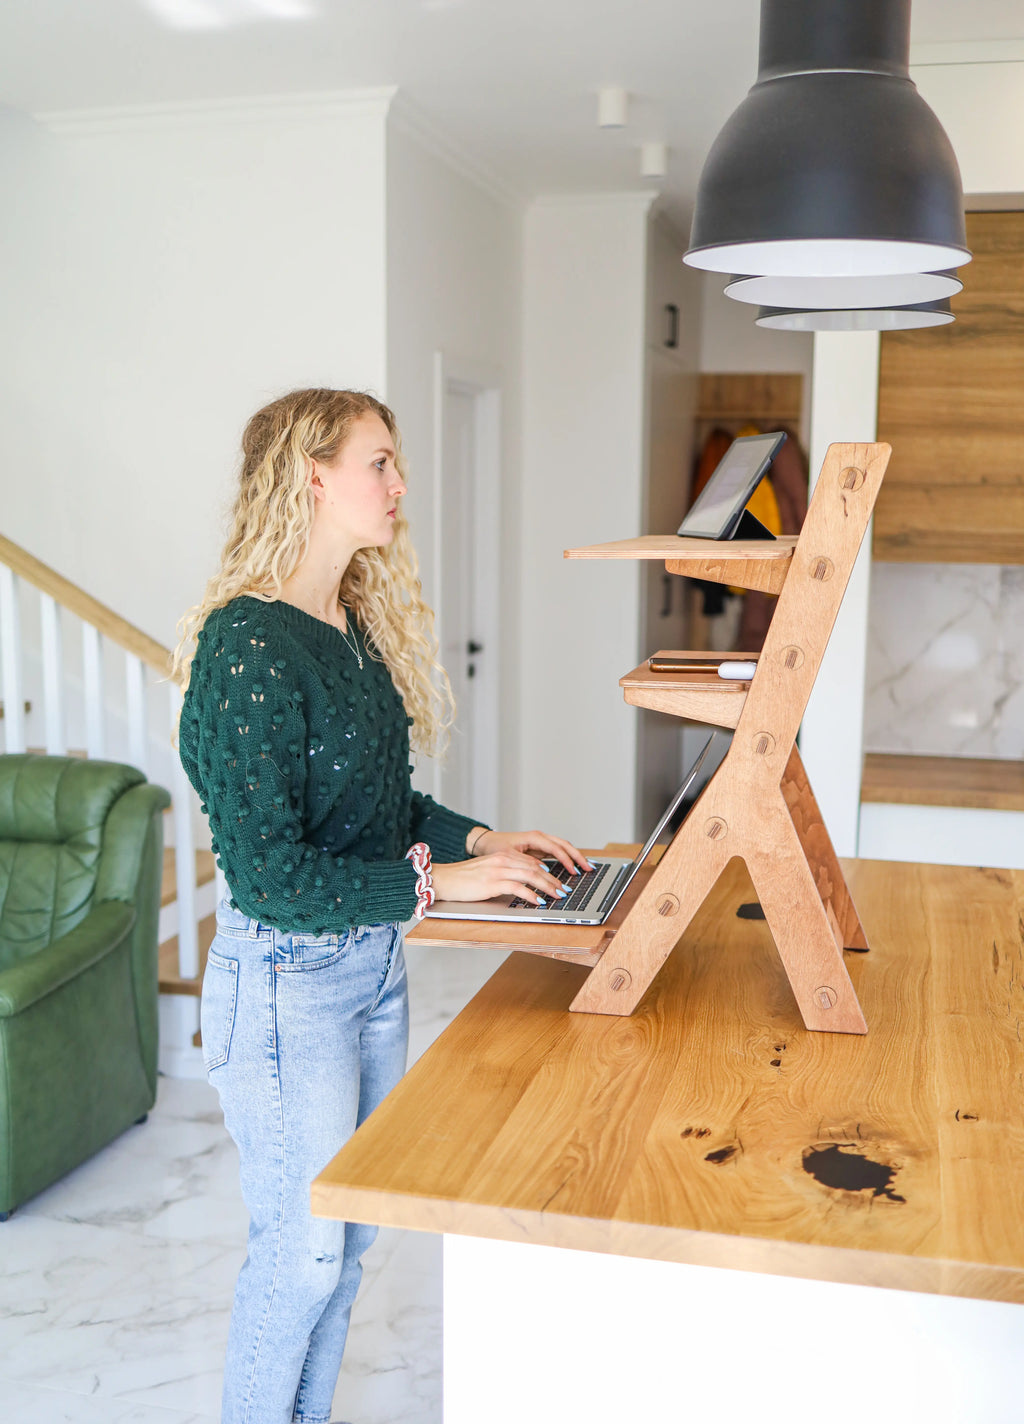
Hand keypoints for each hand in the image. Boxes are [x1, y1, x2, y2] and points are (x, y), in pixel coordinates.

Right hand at [433, 829, 594, 908]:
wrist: (443, 879)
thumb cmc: (464, 879)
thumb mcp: (488, 871)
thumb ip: (506, 873)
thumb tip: (523, 884)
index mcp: (503, 856)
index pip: (533, 862)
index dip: (549, 871)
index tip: (560, 881)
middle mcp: (503, 860)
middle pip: (536, 867)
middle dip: (554, 879)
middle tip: (565, 889)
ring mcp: (498, 870)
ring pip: (531, 875)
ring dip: (548, 887)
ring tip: (558, 895)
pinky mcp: (492, 882)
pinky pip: (518, 887)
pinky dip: (531, 894)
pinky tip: (539, 901)